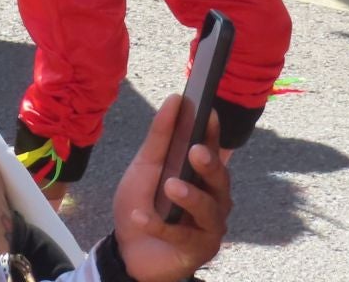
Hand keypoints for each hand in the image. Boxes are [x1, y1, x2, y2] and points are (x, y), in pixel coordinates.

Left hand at [112, 98, 230, 281]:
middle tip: (195, 151)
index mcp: (202, 173)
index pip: (213, 149)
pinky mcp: (199, 250)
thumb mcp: (145, 166)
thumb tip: (175, 99)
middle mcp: (214, 198)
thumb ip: (160, 136)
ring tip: (171, 186)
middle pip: (220, 179)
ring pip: (210, 210)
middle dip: (210, 164)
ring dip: (191, 196)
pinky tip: (140, 217)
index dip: (212, 132)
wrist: (127, 249)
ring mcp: (210, 226)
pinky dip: (160, 225)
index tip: (208, 113)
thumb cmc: (144, 203)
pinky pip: (183, 236)